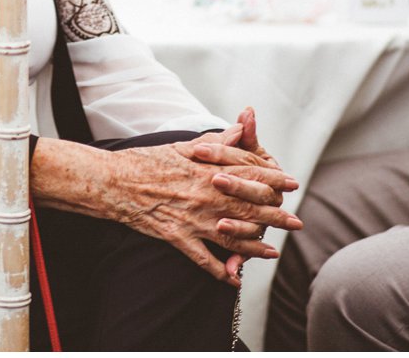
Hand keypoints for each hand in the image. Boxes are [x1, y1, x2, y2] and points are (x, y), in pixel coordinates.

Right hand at [32, 137, 300, 287]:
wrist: (113, 182)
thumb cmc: (145, 161)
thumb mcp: (183, 146)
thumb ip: (217, 143)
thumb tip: (241, 128)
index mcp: (208, 170)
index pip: (251, 175)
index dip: (274, 179)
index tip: (291, 183)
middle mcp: (206, 195)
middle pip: (250, 208)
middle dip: (276, 216)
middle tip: (296, 223)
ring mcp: (193, 219)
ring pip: (233, 237)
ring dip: (255, 247)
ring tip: (272, 253)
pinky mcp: (178, 237)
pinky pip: (204, 259)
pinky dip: (220, 271)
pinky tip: (232, 279)